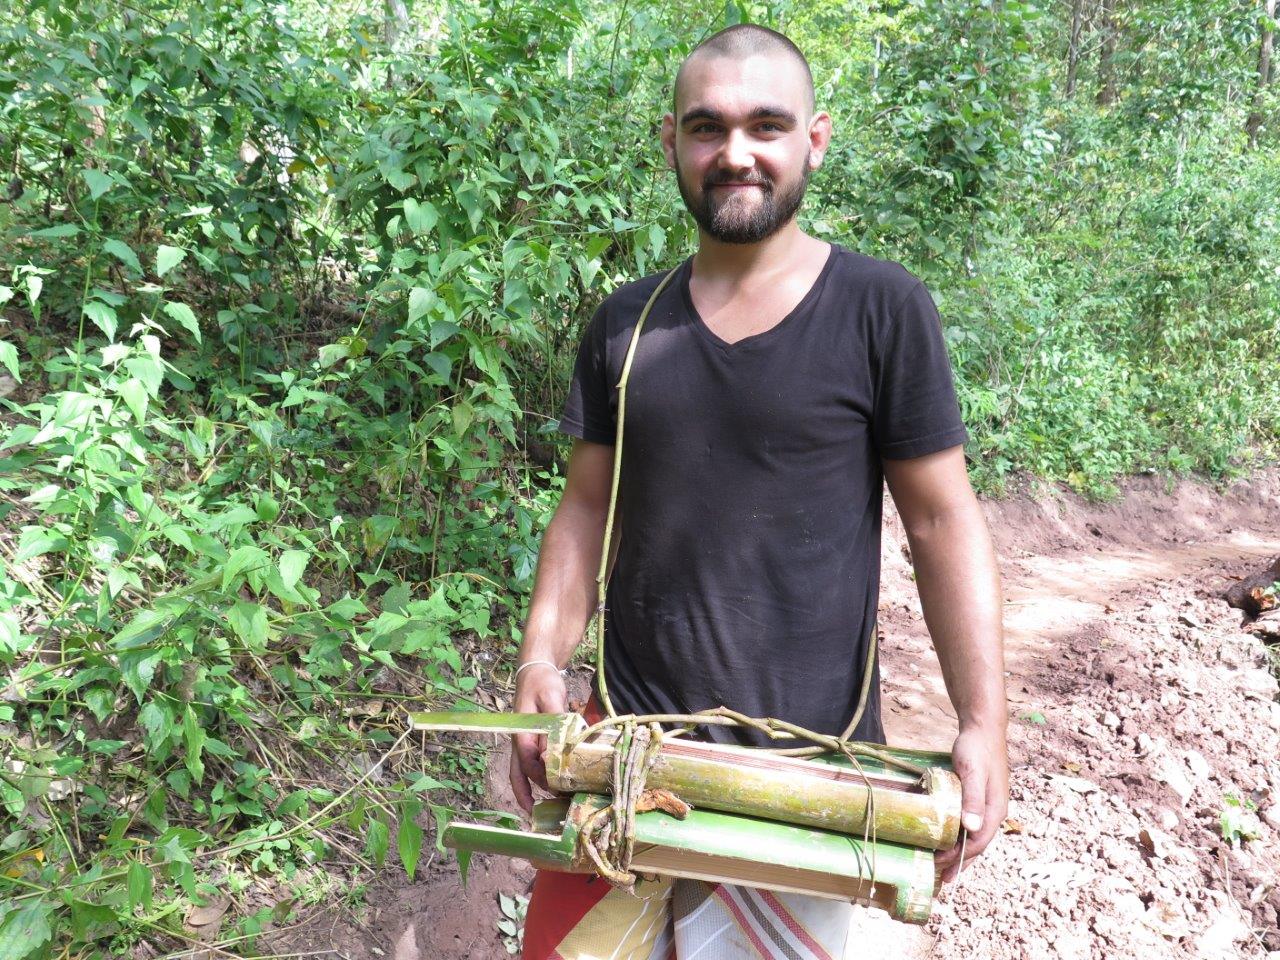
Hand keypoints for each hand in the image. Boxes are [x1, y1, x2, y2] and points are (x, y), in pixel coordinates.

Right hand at [508, 663, 567, 814]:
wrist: (536, 671)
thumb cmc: (543, 683)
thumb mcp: (551, 698)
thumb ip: (553, 724)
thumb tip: (552, 753)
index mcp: (522, 734)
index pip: (529, 763)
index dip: (542, 778)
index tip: (558, 790)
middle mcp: (519, 743)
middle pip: (522, 775)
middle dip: (535, 794)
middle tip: (553, 811)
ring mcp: (523, 744)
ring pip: (522, 774)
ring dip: (534, 792)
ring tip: (551, 810)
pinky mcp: (532, 743)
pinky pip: (530, 767)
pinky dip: (536, 783)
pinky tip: (550, 794)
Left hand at [935, 722, 1007, 882]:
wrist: (982, 728)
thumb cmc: (976, 748)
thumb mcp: (972, 772)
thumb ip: (972, 798)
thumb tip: (971, 828)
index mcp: (994, 810)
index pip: (977, 843)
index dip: (959, 857)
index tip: (940, 865)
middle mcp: (993, 812)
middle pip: (977, 845)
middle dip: (960, 863)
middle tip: (941, 879)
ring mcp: (987, 806)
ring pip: (974, 836)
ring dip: (960, 853)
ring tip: (944, 867)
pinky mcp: (979, 798)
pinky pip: (970, 825)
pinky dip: (960, 837)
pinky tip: (949, 839)